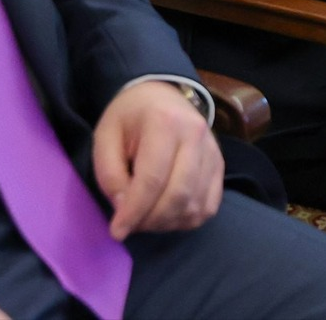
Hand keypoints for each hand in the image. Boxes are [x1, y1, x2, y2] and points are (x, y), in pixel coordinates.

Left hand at [92, 81, 221, 239]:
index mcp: (165, 122)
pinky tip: (167, 214)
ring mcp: (213, 151)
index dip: (134, 211)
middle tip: (130, 224)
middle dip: (151, 220)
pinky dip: (186, 219)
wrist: (161, 95)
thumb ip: (110, 174)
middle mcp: (196, 135)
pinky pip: (208, 207)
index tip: (117, 231)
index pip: (152, 179)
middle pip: (178, 195)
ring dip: (167, 222)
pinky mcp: (220, 165)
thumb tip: (124, 209)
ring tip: (146, 218)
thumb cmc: (130, 117)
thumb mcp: (105, 137)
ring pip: (195, 205)